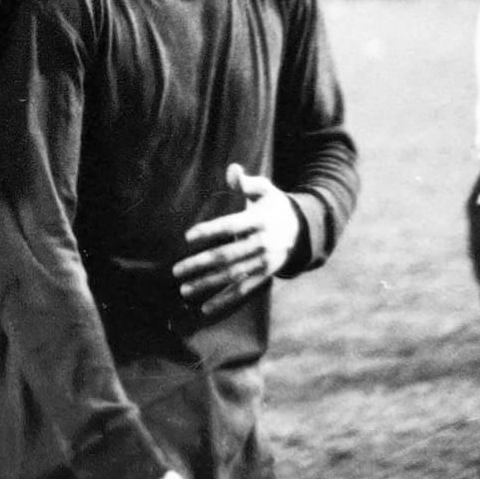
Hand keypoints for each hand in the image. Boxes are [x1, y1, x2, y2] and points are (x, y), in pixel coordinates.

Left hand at [173, 164, 300, 315]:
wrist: (303, 230)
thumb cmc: (274, 206)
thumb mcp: (266, 190)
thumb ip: (247, 182)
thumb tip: (232, 170)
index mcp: (261, 220)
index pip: (232, 226)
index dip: (210, 231)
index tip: (188, 236)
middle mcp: (263, 244)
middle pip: (228, 255)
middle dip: (201, 264)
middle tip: (176, 270)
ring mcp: (264, 263)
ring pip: (233, 276)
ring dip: (208, 285)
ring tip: (184, 290)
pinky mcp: (264, 276)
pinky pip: (243, 291)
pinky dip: (225, 301)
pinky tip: (205, 309)